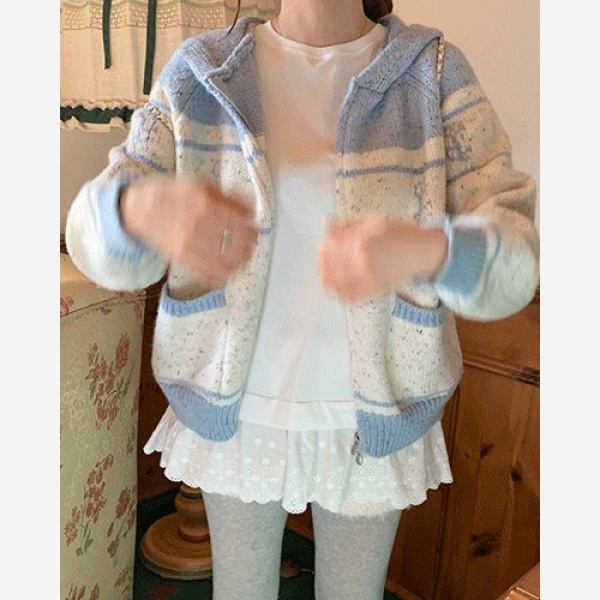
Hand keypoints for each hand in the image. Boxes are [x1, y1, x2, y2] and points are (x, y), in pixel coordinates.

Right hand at [120, 177, 258, 287]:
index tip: (255, 231)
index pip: (239, 223)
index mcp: (204, 202)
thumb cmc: (173, 194)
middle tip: (251, 245)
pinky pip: (206, 274)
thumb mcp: (201, 184)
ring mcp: (188, 244)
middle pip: (235, 245)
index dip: (252, 230)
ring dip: (239, 263)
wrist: (140, 208)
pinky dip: (221, 276)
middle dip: (248, 247)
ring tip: (242, 259)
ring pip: (224, 263)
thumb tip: (251, 209)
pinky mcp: (181, 259)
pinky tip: (227, 271)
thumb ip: (228, 196)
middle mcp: (197, 224)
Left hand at [317, 214, 447, 303]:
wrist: (419, 252)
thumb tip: (327, 225)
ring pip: (335, 284)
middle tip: (321, 259)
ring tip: (327, 273)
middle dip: (322, 262)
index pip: (330, 248)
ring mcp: (366, 279)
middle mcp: (361, 262)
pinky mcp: (372, 291)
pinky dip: (340, 293)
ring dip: (327, 279)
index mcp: (360, 241)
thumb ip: (347, 225)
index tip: (322, 244)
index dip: (323, 247)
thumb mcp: (371, 221)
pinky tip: (338, 286)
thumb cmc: (398, 233)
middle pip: (329, 266)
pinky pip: (349, 297)